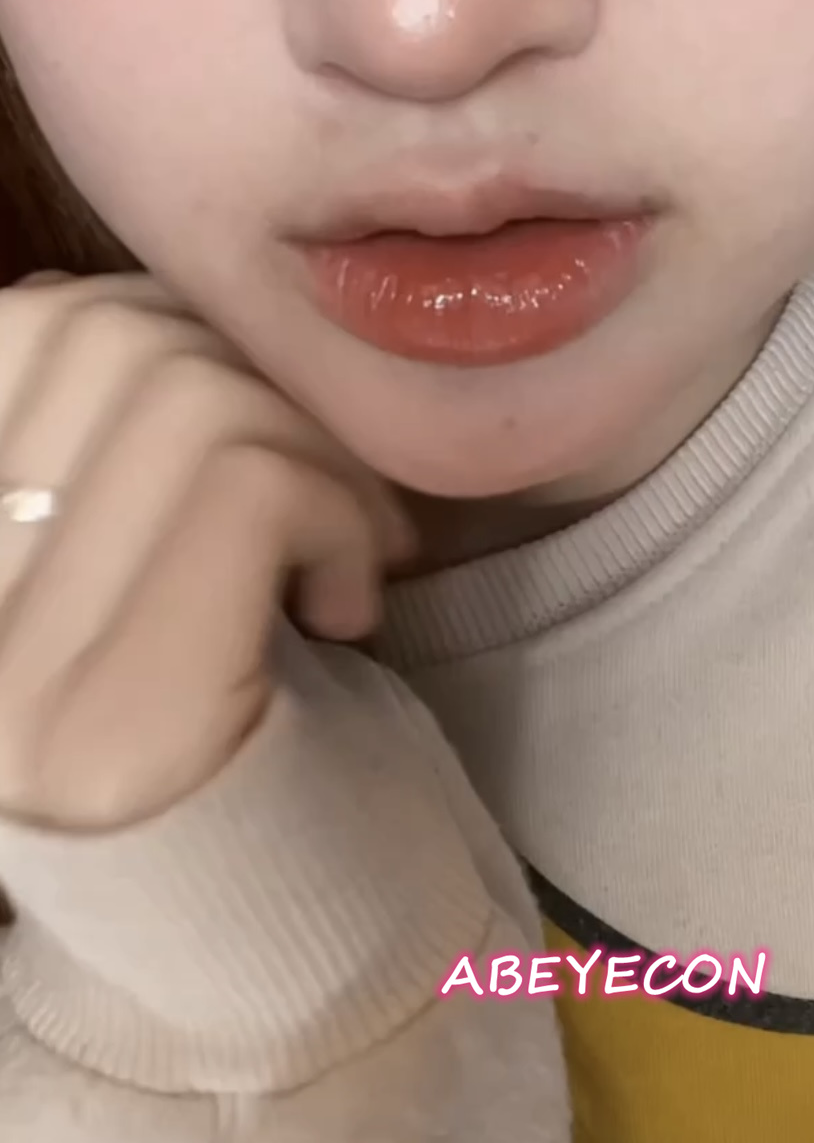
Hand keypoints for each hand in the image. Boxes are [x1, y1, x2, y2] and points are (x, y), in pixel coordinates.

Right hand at [0, 274, 411, 832]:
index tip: (242, 403)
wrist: (313, 938)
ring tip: (351, 546)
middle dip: (258, 378)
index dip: (158, 325)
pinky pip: (248, 484)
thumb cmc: (254, 720)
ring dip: (317, 452)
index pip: (20, 328)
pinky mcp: (120, 719)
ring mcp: (12, 680)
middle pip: (105, 339)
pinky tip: (350, 601)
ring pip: (188, 399)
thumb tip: (133, 304)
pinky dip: (338, 514)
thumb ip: (120, 438)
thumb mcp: (164, 551)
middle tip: (329, 481)